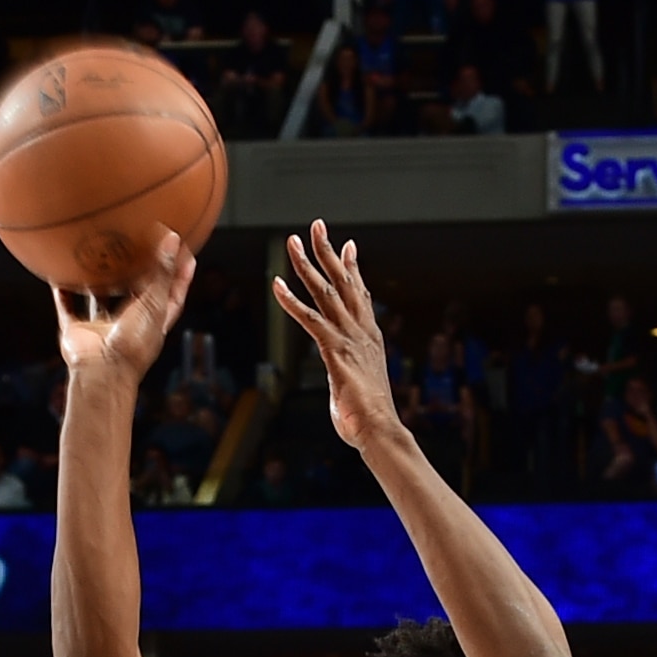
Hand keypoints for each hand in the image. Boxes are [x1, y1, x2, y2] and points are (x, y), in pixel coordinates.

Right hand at [54, 230, 193, 383]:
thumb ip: (162, 272)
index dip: (180, 276)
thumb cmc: (133, 344)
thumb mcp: (153, 304)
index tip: (187, 254)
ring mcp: (101, 329)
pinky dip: (63, 293)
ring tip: (98, 255)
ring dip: (97, 281)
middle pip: (135, 295)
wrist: (101, 371)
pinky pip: (67, 307)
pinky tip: (59, 275)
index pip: (171, 296)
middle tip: (140, 246)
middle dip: (137, 274)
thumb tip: (173, 238)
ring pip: (99, 299)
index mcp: (152, 324)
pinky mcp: (78, 331)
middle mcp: (127, 325)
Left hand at [273, 220, 402, 450]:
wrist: (379, 430)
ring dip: (307, 264)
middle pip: (343, 282)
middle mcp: (361, 331)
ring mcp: (348, 338)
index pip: (360, 294)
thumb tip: (347, 386)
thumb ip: (349, 377)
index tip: (349, 245)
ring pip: (325, 292)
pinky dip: (291, 302)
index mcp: (369, 337)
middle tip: (317, 225)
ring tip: (292, 241)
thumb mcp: (358, 388)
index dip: (352, 268)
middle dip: (329, 251)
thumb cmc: (368, 419)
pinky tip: (276, 285)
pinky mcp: (334, 351)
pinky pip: (309, 320)